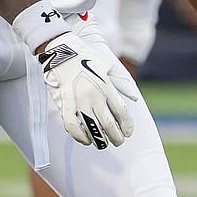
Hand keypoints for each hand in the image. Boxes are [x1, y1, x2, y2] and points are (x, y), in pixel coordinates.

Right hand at [37, 31, 140, 148]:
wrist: (62, 51)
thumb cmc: (87, 58)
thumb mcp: (108, 66)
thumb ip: (122, 83)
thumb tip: (135, 98)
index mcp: (106, 85)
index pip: (121, 111)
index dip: (126, 125)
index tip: (128, 133)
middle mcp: (94, 95)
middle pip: (108, 124)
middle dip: (116, 137)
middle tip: (118, 142)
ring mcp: (78, 100)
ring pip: (91, 128)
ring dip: (99, 140)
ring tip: (103, 144)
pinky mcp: (64, 103)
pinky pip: (72, 125)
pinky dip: (79, 136)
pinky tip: (85, 140)